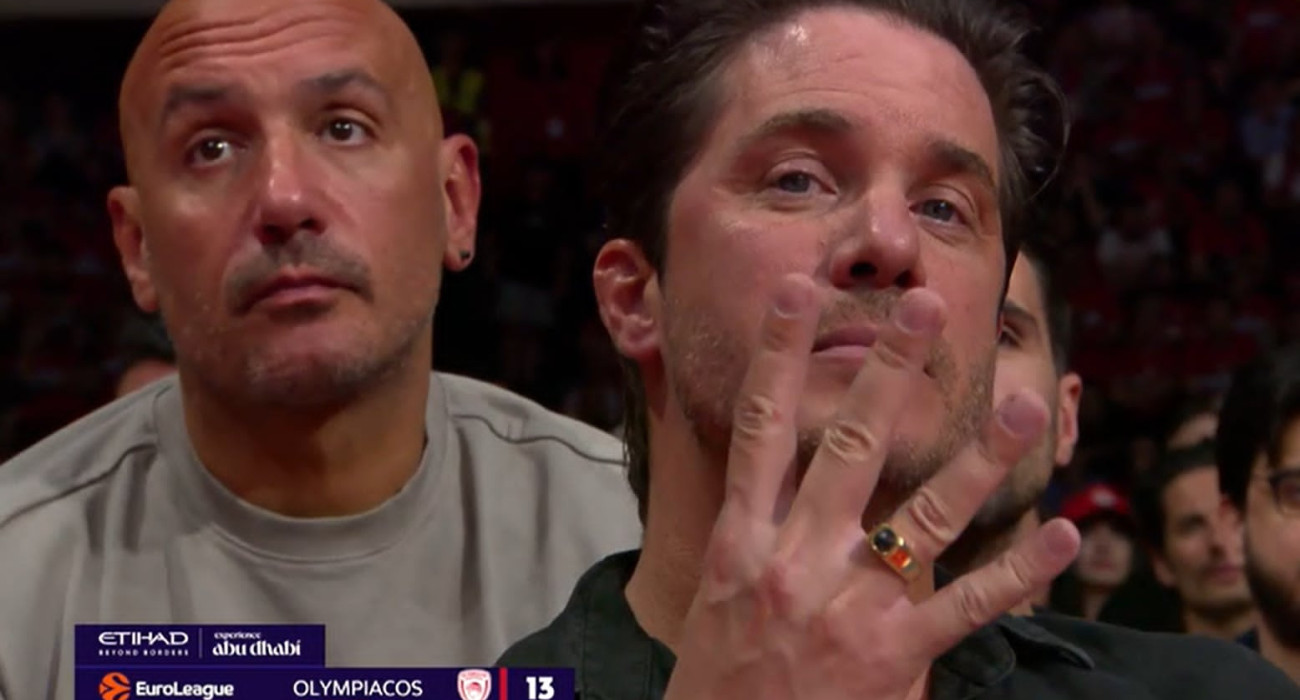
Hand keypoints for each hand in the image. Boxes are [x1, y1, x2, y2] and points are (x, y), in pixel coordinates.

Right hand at [663, 274, 1080, 699]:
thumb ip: (757, 533)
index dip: (776, 354)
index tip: (796, 292)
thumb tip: (780, 478)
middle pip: (847, 446)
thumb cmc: (717, 682)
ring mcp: (846, 605)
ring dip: (979, 456)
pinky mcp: (891, 654)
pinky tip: (1060, 535)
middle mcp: (794, 558)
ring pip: (922, 513)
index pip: (759, 427)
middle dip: (886, 373)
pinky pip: (966, 606)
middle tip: (924, 313)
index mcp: (744, 539)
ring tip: (1025, 405)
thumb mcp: (719, 595)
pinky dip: (1018, 572)